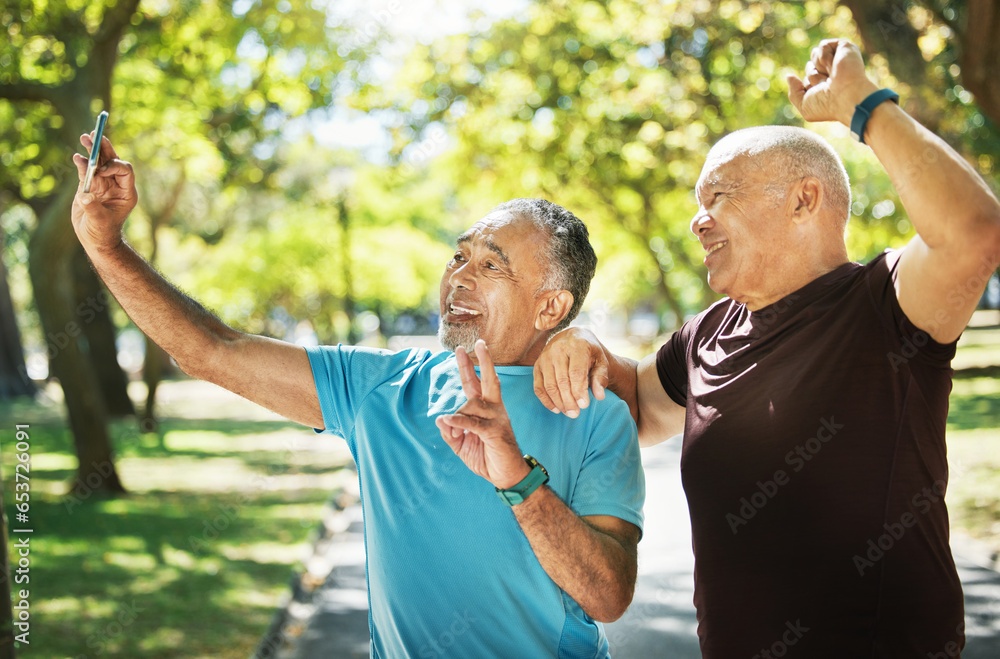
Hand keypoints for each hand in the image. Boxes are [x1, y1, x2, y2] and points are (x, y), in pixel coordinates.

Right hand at [71, 133, 137, 253]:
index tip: (101, 169)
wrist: (94, 239)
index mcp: (126, 192)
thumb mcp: (100, 221)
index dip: (114, 166)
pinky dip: (81, 163)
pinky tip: (77, 157)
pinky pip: (86, 170)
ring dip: (93, 150)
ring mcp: (102, 184)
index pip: (125, 171)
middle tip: (96, 134)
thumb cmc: (102, 233)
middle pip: (112, 160)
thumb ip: (93, 207)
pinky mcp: (89, 186)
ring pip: (99, 162)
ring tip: (85, 137)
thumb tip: (85, 196)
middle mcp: (116, 185)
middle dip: (105, 148)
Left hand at [435, 340, 530, 489]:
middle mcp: (494, 408)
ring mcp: (497, 418)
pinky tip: (447, 420)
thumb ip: (450, 431)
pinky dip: (458, 421)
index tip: (461, 350)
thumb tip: (441, 419)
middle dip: (478, 361)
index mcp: (486, 408)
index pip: (475, 383)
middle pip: (485, 380)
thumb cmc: (486, 456)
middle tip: (471, 344)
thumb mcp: (461, 444)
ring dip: (457, 417)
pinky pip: (472, 423)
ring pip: (471, 405)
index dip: (468, 367)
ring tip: (455, 434)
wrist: (506, 476)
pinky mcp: (495, 431)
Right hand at [533, 327, 607, 417]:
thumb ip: (601, 377)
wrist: (573, 338)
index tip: (584, 405)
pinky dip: (546, 400)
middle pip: (562, 381)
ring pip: (549, 385)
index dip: (579, 391)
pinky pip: (538, 387)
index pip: (576, 372)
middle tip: (576, 414)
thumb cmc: (589, 352)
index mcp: (577, 345)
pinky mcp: (537, 365)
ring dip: (558, 402)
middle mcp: (558, 349)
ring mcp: (545, 357)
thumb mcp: (600, 361)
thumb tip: (599, 396)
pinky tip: (556, 409)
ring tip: (569, 412)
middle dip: (569, 400)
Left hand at [787, 38, 879, 126]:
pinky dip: (824, 57)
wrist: (847, 97)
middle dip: (813, 76)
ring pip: (815, 54)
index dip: (809, 86)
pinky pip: (823, 46)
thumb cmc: (828, 105)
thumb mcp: (804, 105)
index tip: (822, 94)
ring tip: (831, 75)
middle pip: (809, 66)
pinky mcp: (846, 47)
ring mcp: (840, 59)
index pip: (808, 79)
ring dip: (818, 67)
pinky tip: (834, 65)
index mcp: (828, 85)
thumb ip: (794, 92)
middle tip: (826, 85)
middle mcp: (835, 71)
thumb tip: (789, 76)